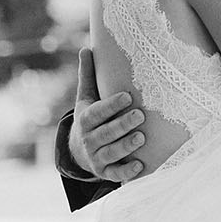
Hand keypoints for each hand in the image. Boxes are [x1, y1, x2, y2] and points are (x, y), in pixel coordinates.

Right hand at [69, 47, 145, 182]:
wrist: (79, 150)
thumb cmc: (90, 118)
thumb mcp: (86, 98)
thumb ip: (88, 75)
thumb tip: (87, 47)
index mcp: (85, 119)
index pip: (97, 113)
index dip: (111, 105)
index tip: (128, 96)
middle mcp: (89, 139)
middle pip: (105, 133)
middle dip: (122, 125)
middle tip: (140, 115)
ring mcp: (97, 157)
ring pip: (111, 153)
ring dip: (126, 146)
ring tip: (141, 138)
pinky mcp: (105, 171)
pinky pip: (115, 174)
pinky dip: (126, 172)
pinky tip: (140, 166)